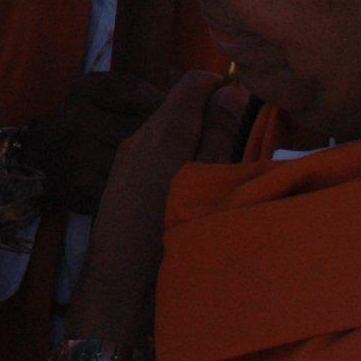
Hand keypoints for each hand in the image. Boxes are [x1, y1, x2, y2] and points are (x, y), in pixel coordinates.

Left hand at [63, 72, 249, 347]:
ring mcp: (126, 154)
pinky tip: (184, 183)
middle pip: (178, 104)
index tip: (241, 107)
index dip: (219, 87)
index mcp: (165, 131)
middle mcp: (140, 135)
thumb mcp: (207, 179)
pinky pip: (151, 150)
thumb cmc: (171, 230)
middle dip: (206, 114)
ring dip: (189, 136)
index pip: (192, 82)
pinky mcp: (120, 174)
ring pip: (164, 128)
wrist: (121, 277)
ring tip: (211, 166)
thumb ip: (219, 134)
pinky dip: (172, 155)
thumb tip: (233, 90)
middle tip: (234, 140)